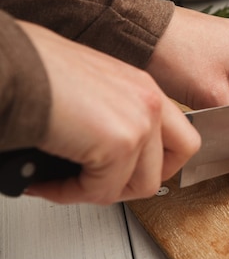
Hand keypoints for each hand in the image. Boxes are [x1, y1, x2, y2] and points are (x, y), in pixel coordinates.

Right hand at [18, 21, 200, 204]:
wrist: (9, 65)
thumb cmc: (34, 70)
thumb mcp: (92, 89)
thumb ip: (114, 116)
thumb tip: (108, 152)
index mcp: (144, 87)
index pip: (181, 139)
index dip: (156, 166)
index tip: (129, 175)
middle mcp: (149, 101)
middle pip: (168, 167)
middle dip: (131, 185)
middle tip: (99, 184)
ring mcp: (140, 121)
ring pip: (139, 186)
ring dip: (98, 191)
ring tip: (66, 182)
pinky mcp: (120, 143)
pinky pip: (102, 191)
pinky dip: (70, 194)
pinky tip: (47, 180)